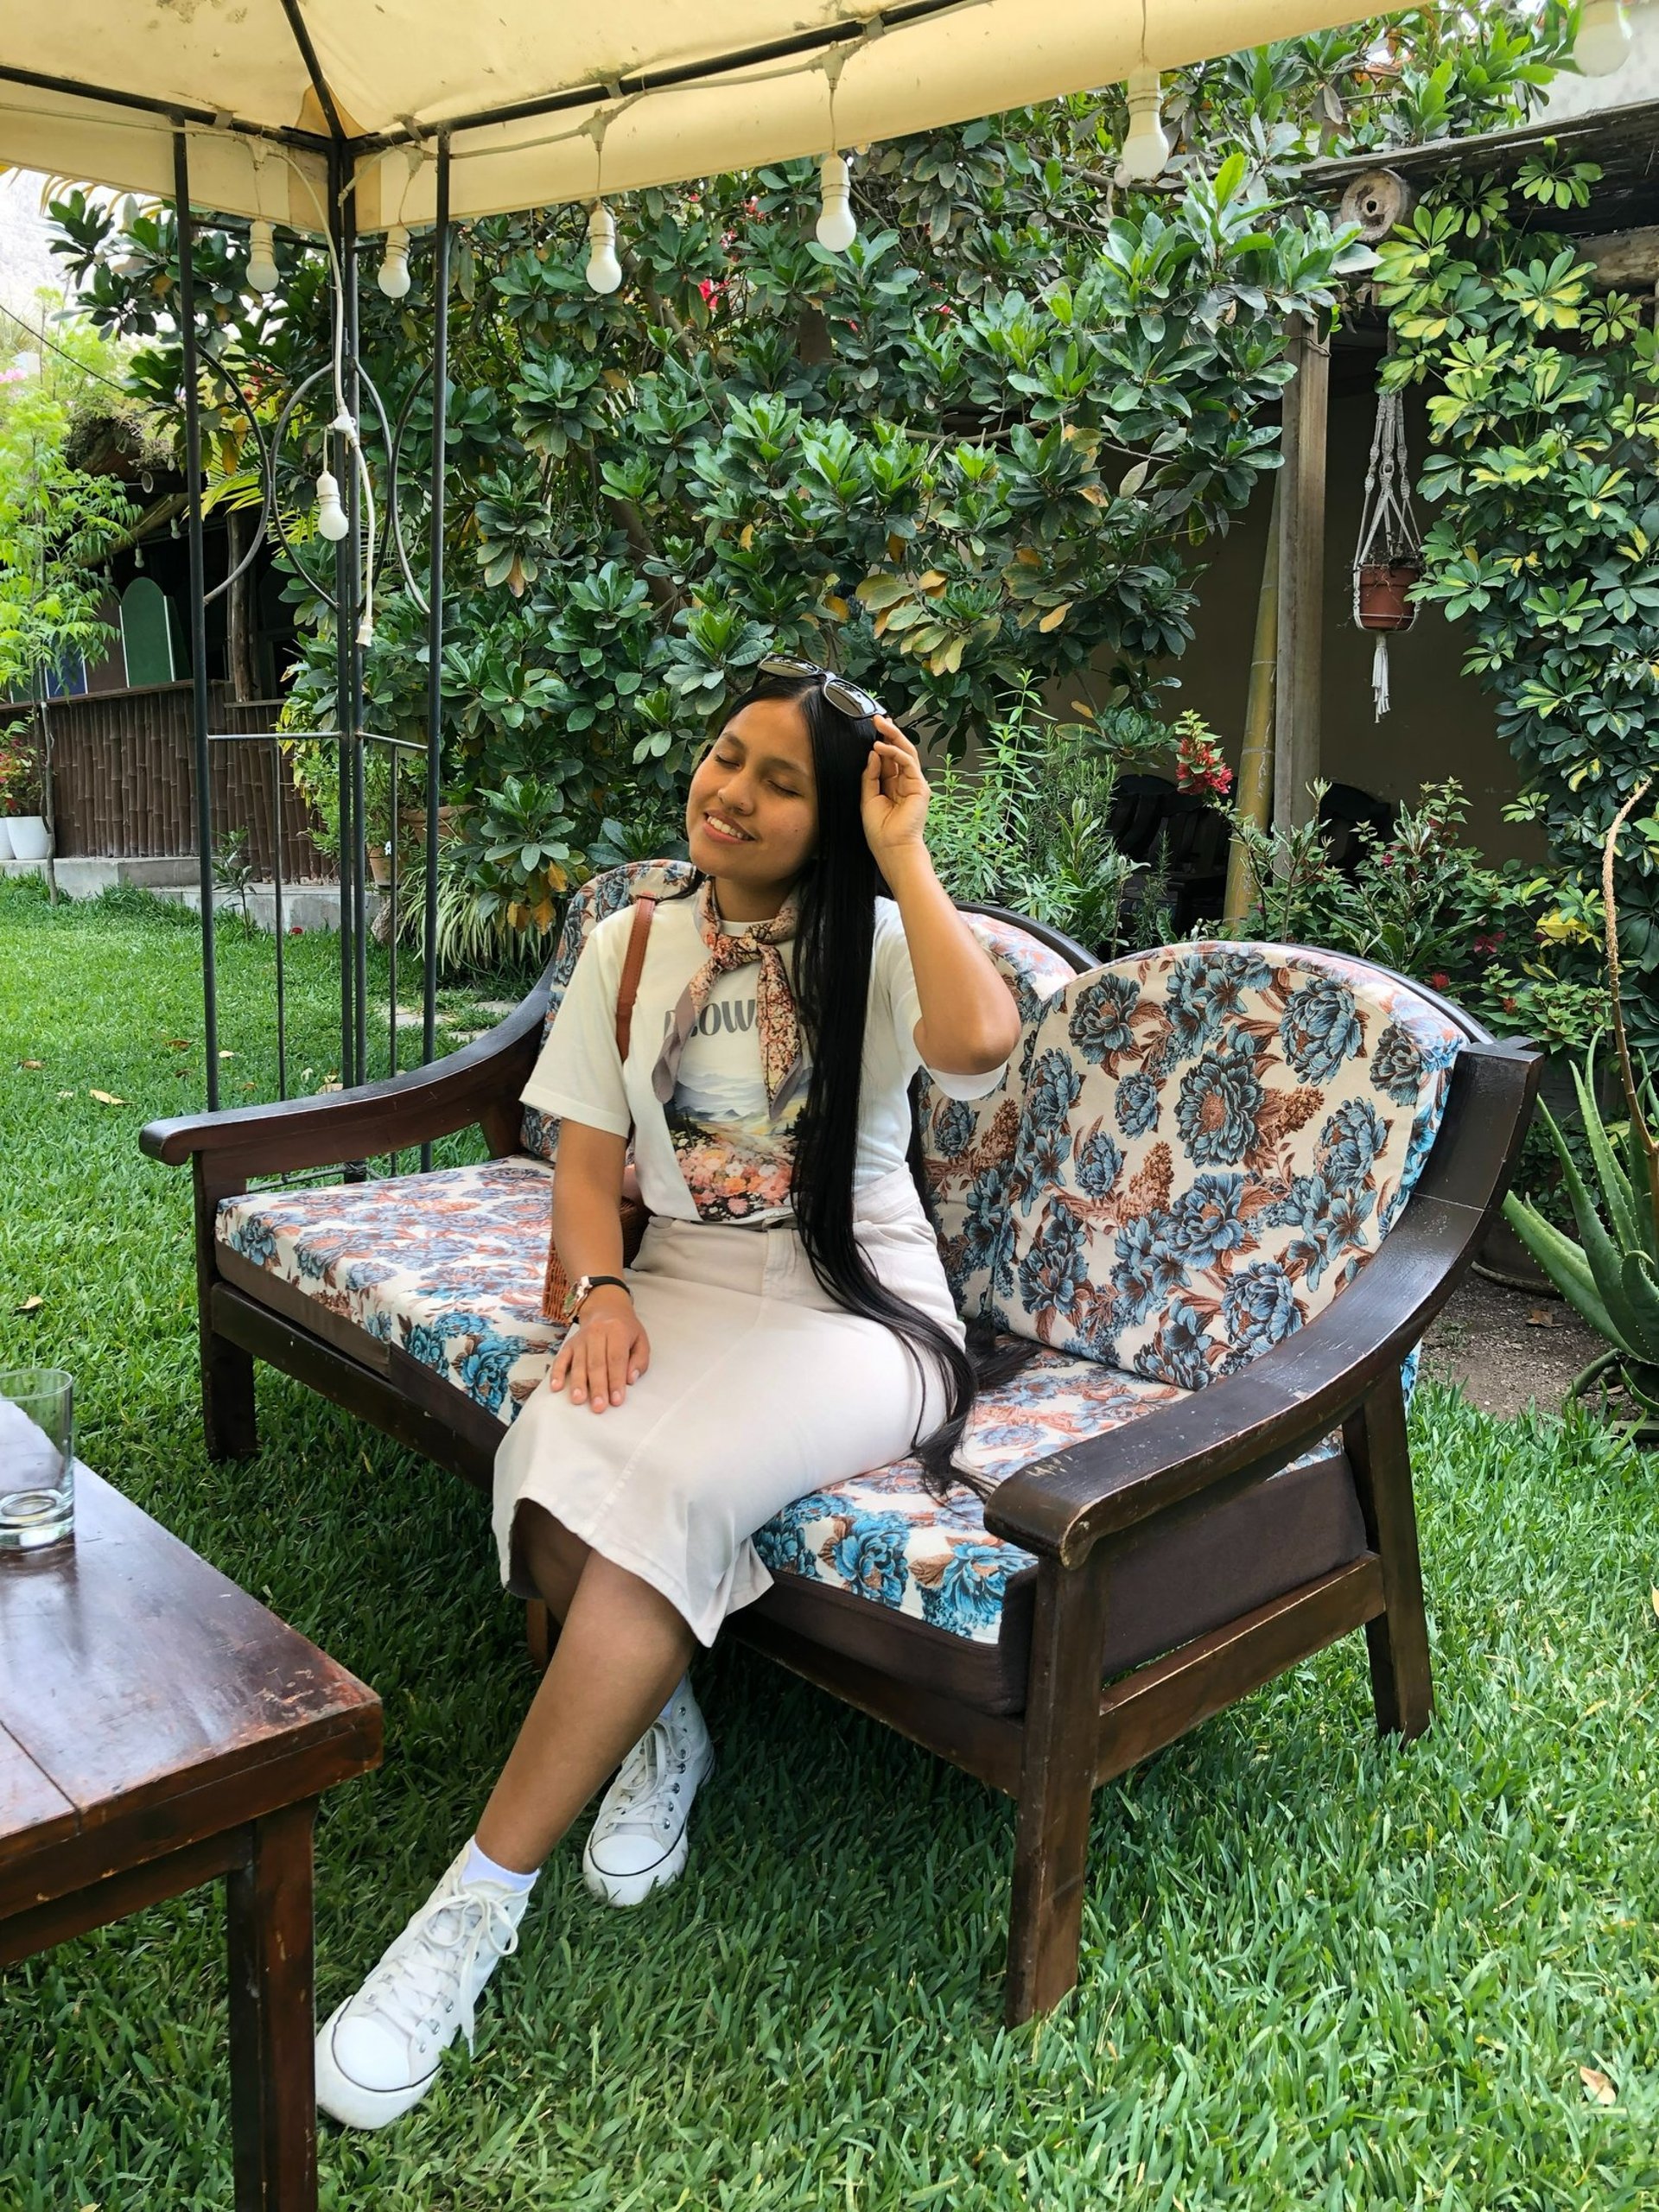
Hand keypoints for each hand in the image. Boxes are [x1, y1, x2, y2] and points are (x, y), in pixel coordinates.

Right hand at [549, 1289, 650, 1413]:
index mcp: (617, 1331)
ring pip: (578, 1363)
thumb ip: (640, 1361)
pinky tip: (556, 1387)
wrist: (606, 1309)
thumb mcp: (641, 1340)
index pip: (616, 1359)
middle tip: (599, 1406)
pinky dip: (557, 1373)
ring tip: (578, 1400)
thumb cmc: (625, 1329)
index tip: (617, 1400)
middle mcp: (596, 1333)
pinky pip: (561, 1359)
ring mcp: (580, 1339)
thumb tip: (630, 1379)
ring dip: (578, 1383)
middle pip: (596, 1363)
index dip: (616, 1380)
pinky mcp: (569, 1345)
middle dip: (597, 1387)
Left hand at [860, 715, 930, 863]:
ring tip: (880, 724)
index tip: (873, 727)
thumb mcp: (868, 798)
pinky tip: (880, 747)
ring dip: (893, 736)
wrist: (891, 848)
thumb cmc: (880, 831)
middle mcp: (905, 783)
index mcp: (893, 786)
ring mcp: (915, 784)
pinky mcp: (920, 787)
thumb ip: (870, 776)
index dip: (882, 742)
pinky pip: (908, 763)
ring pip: (906, 752)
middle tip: (878, 718)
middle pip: (899, 751)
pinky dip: (894, 752)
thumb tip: (872, 754)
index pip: (888, 758)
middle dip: (889, 733)